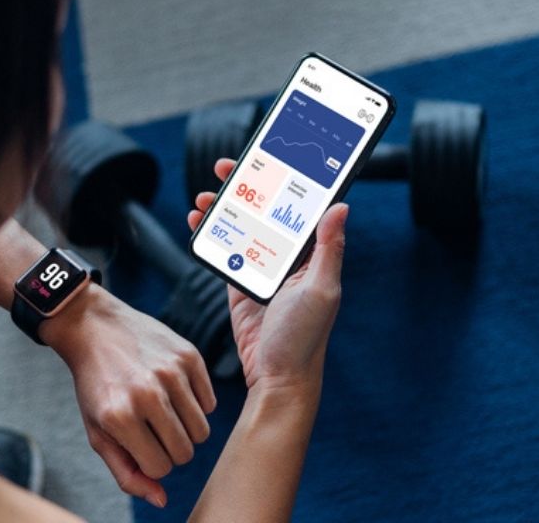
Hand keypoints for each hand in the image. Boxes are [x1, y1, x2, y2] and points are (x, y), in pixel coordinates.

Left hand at [39, 285, 215, 508]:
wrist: (94, 327)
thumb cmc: (96, 386)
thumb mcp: (99, 432)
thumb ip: (127, 472)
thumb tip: (161, 499)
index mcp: (119, 418)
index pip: (161, 468)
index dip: (153, 462)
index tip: (141, 445)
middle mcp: (147, 394)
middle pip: (185, 452)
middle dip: (172, 448)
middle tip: (154, 429)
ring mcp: (171, 372)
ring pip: (202, 431)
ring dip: (186, 429)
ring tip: (164, 411)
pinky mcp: (188, 355)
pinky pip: (210, 403)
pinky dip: (196, 404)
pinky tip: (174, 390)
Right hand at [187, 158, 346, 390]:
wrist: (277, 379)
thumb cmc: (305, 339)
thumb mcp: (321, 291)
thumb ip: (328, 248)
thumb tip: (341, 206)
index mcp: (312, 254)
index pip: (299, 207)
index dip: (283, 180)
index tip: (267, 159)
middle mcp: (289, 258)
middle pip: (265, 210)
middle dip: (245, 186)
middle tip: (225, 168)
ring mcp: (262, 270)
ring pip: (242, 227)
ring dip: (223, 209)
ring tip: (203, 197)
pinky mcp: (240, 284)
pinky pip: (224, 251)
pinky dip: (211, 234)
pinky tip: (197, 222)